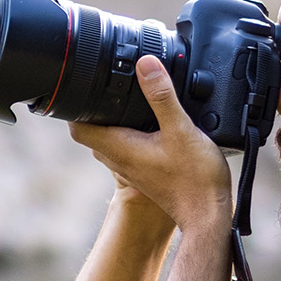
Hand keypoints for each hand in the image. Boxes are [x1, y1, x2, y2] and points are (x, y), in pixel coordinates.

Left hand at [70, 57, 231, 235]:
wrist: (207, 215)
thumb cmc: (194, 179)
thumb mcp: (180, 129)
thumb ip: (162, 96)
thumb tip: (145, 64)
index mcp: (120, 148)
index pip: (77, 127)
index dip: (73, 105)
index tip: (81, 84)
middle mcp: (119, 160)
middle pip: (91, 131)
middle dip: (93, 108)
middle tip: (104, 86)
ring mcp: (131, 168)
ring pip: (108, 139)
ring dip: (112, 120)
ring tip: (126, 99)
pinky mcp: (144, 172)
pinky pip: (126, 148)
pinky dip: (129, 132)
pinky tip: (150, 123)